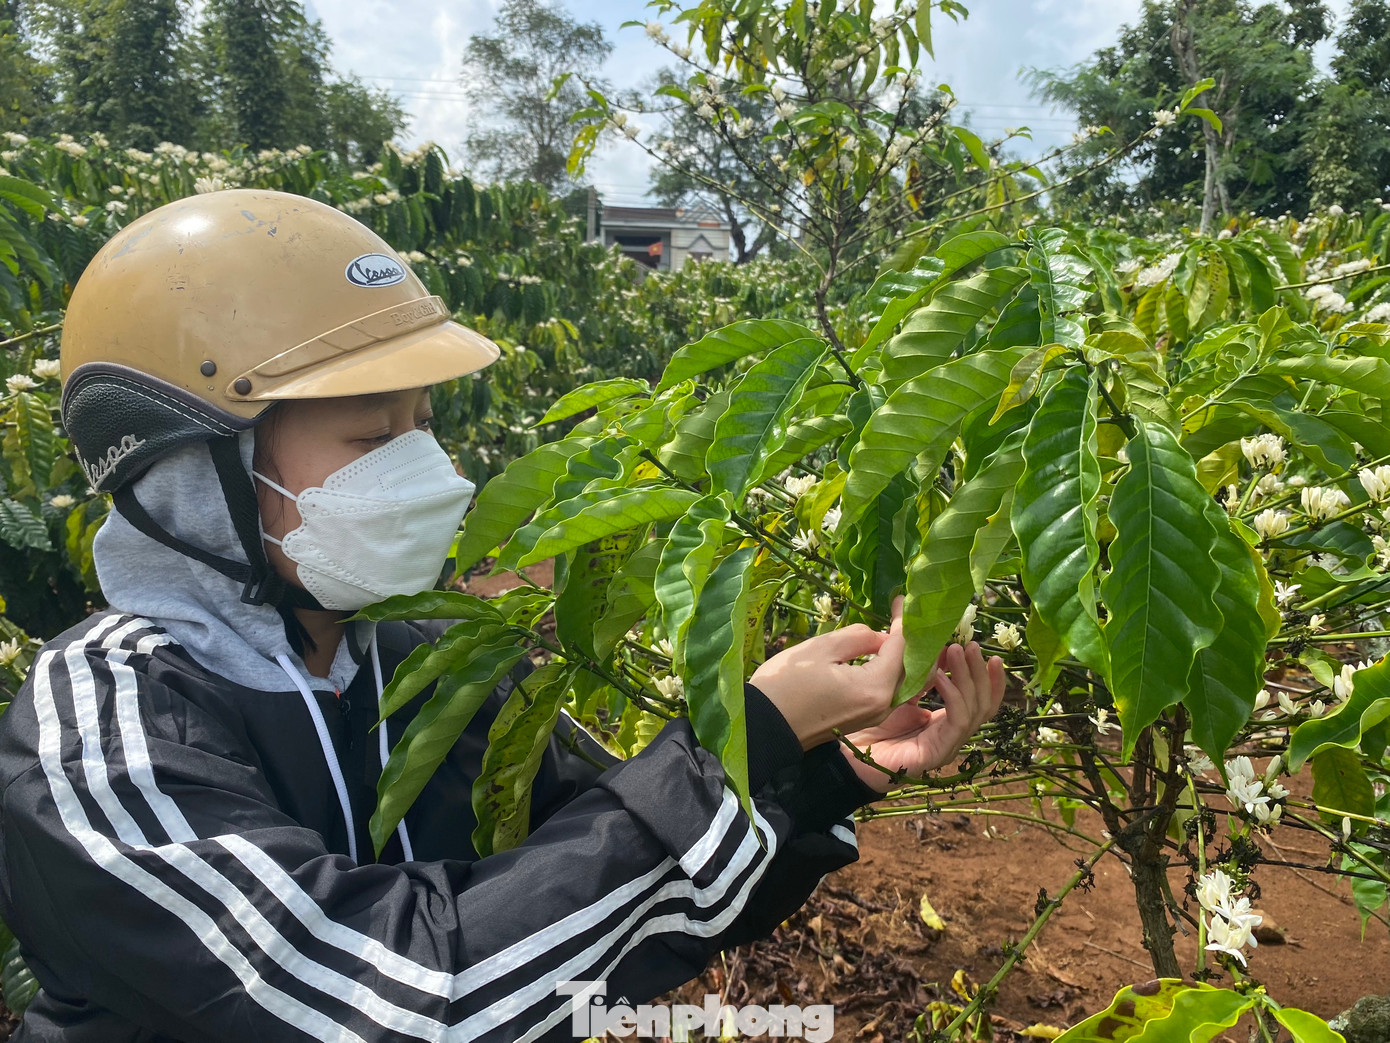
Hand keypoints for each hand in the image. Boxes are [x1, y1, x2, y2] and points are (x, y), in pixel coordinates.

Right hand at [749, 597, 908, 750]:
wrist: (765, 727)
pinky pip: (887, 691)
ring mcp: (874, 716)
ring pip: (901, 681)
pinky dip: (890, 671)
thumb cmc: (786, 684)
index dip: (901, 621)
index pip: (900, 647)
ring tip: (895, 628)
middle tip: (901, 612)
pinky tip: (883, 654)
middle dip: (908, 640)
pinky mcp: (864, 719)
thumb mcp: (822, 648)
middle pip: (909, 667)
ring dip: (901, 656)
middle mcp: (883, 706)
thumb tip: (880, 636)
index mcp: (875, 688)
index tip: (900, 598)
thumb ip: (859, 637)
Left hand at [839, 640, 1005, 793]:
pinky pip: (958, 721)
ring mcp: (948, 744)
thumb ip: (918, 670)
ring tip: (955, 652)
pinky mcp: (938, 752)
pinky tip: (939, 676)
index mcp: (947, 720)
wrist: (849, 754)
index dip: (987, 675)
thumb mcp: (900, 690)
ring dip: (967, 677)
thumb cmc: (872, 724)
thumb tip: (934, 642)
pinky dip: (953, 696)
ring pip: (975, 710)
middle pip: (983, 703)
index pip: (981, 699)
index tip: (983, 648)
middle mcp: (952, 734)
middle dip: (979, 671)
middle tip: (971, 645)